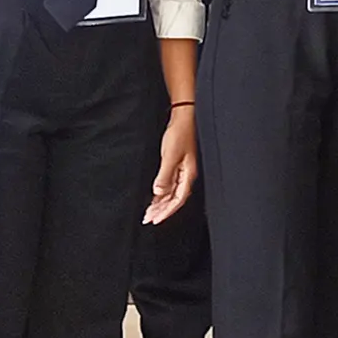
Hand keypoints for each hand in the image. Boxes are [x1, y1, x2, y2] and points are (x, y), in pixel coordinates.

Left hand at [145, 106, 198, 222]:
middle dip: (162, 210)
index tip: (155, 219)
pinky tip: (154, 198)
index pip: (178, 199)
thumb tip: (159, 192)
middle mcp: (186, 174)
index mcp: (188, 174)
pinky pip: (169, 184)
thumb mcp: (170, 155)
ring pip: (171, 193)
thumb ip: (165, 175)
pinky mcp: (177, 164)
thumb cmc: (180, 133)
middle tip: (149, 219)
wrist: (183, 117)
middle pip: (174, 199)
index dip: (167, 211)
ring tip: (149, 212)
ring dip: (160, 203)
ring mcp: (182, 170)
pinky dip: (161, 193)